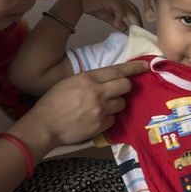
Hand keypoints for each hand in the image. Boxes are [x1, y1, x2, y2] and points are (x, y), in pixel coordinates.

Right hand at [29, 59, 147, 144]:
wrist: (44, 125)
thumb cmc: (52, 103)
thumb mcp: (69, 82)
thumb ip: (89, 80)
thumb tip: (106, 80)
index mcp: (88, 78)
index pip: (117, 70)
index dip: (134, 68)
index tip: (145, 66)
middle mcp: (97, 92)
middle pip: (125, 86)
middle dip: (125, 87)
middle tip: (118, 91)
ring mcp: (100, 109)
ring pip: (121, 103)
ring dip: (115, 104)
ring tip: (100, 107)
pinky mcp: (101, 124)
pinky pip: (114, 119)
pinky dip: (108, 119)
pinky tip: (95, 119)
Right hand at [54, 0, 141, 32]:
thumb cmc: (93, 5)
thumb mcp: (107, 16)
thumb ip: (116, 22)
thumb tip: (125, 29)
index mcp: (120, 0)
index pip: (133, 10)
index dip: (137, 20)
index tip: (138, 30)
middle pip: (134, 10)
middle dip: (138, 21)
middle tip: (139, 32)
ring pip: (130, 9)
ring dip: (132, 20)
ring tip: (133, 31)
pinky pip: (120, 9)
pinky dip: (120, 18)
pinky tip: (117, 24)